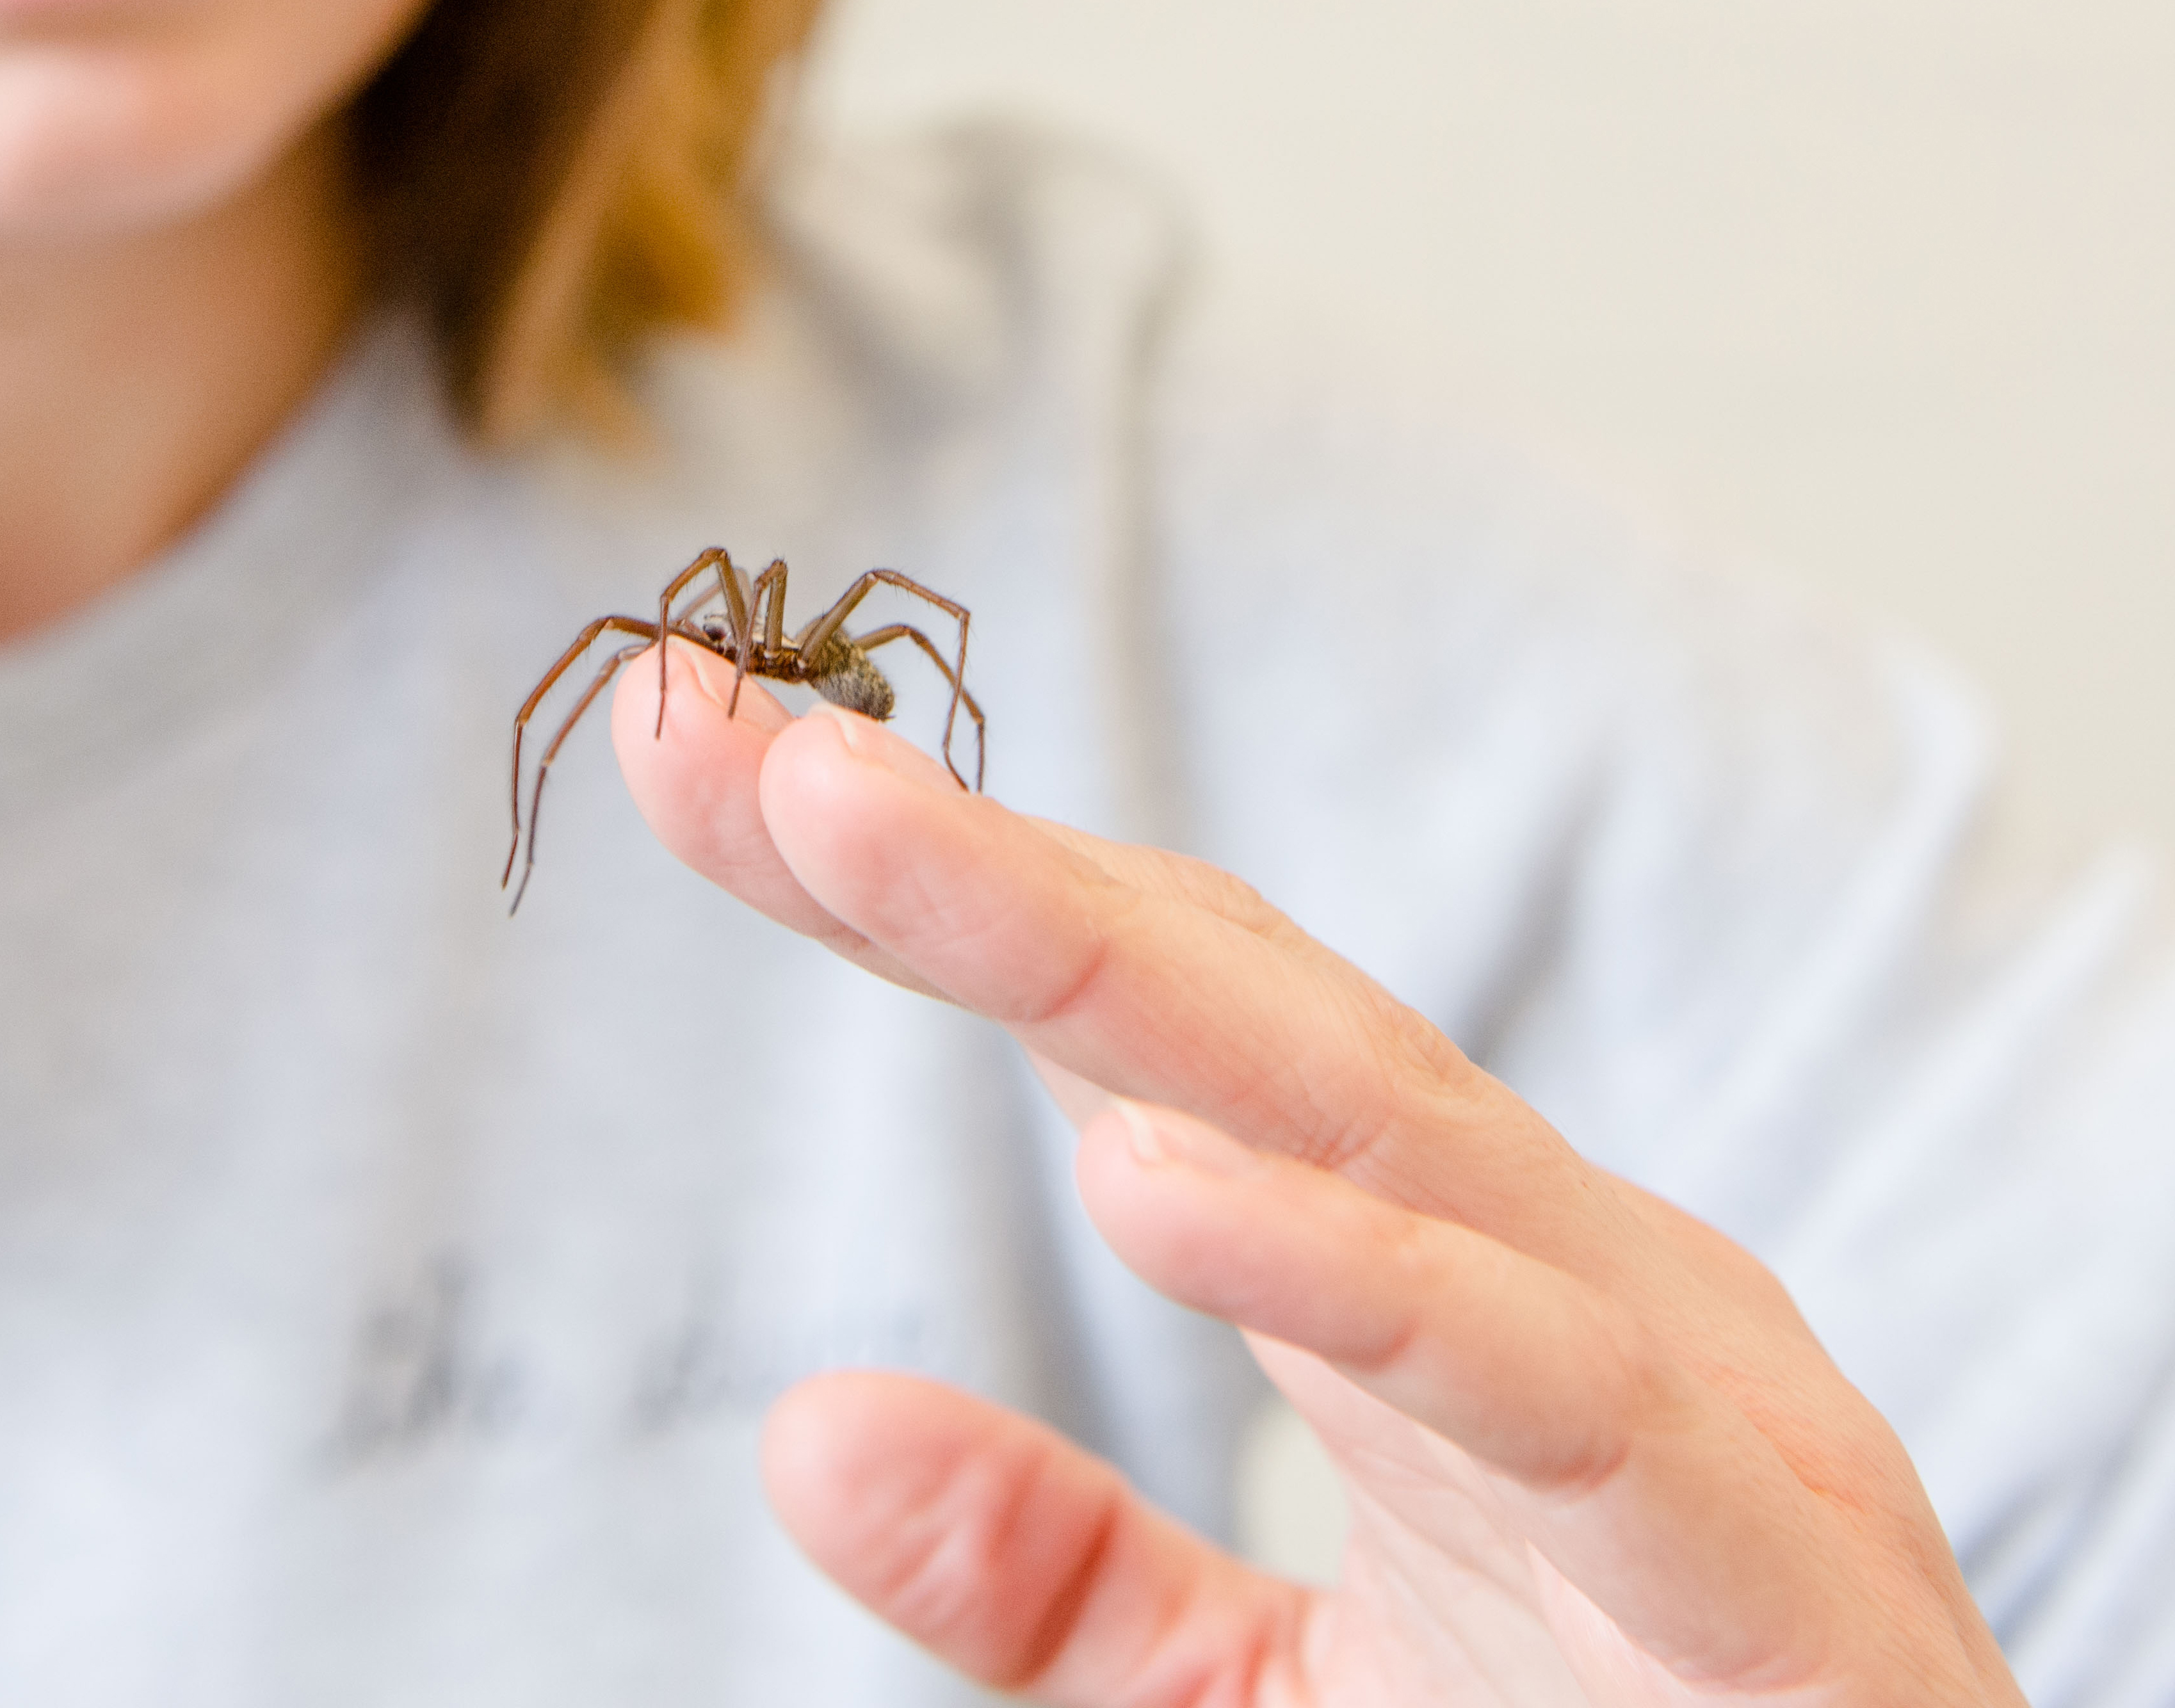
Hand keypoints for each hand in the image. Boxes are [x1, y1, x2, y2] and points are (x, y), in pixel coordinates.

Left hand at [613, 640, 2023, 1705]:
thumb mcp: (1249, 1692)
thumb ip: (1051, 1570)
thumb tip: (806, 1430)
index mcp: (1405, 1274)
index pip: (1128, 1037)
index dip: (919, 899)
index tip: (706, 771)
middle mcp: (1520, 1262)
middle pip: (1219, 1007)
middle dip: (968, 858)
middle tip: (725, 720)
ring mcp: (1646, 1379)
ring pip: (1364, 1119)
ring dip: (1096, 961)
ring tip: (857, 834)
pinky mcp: (1746, 1555)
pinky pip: (1538, 1384)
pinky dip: (1347, 1275)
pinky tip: (1146, 1178)